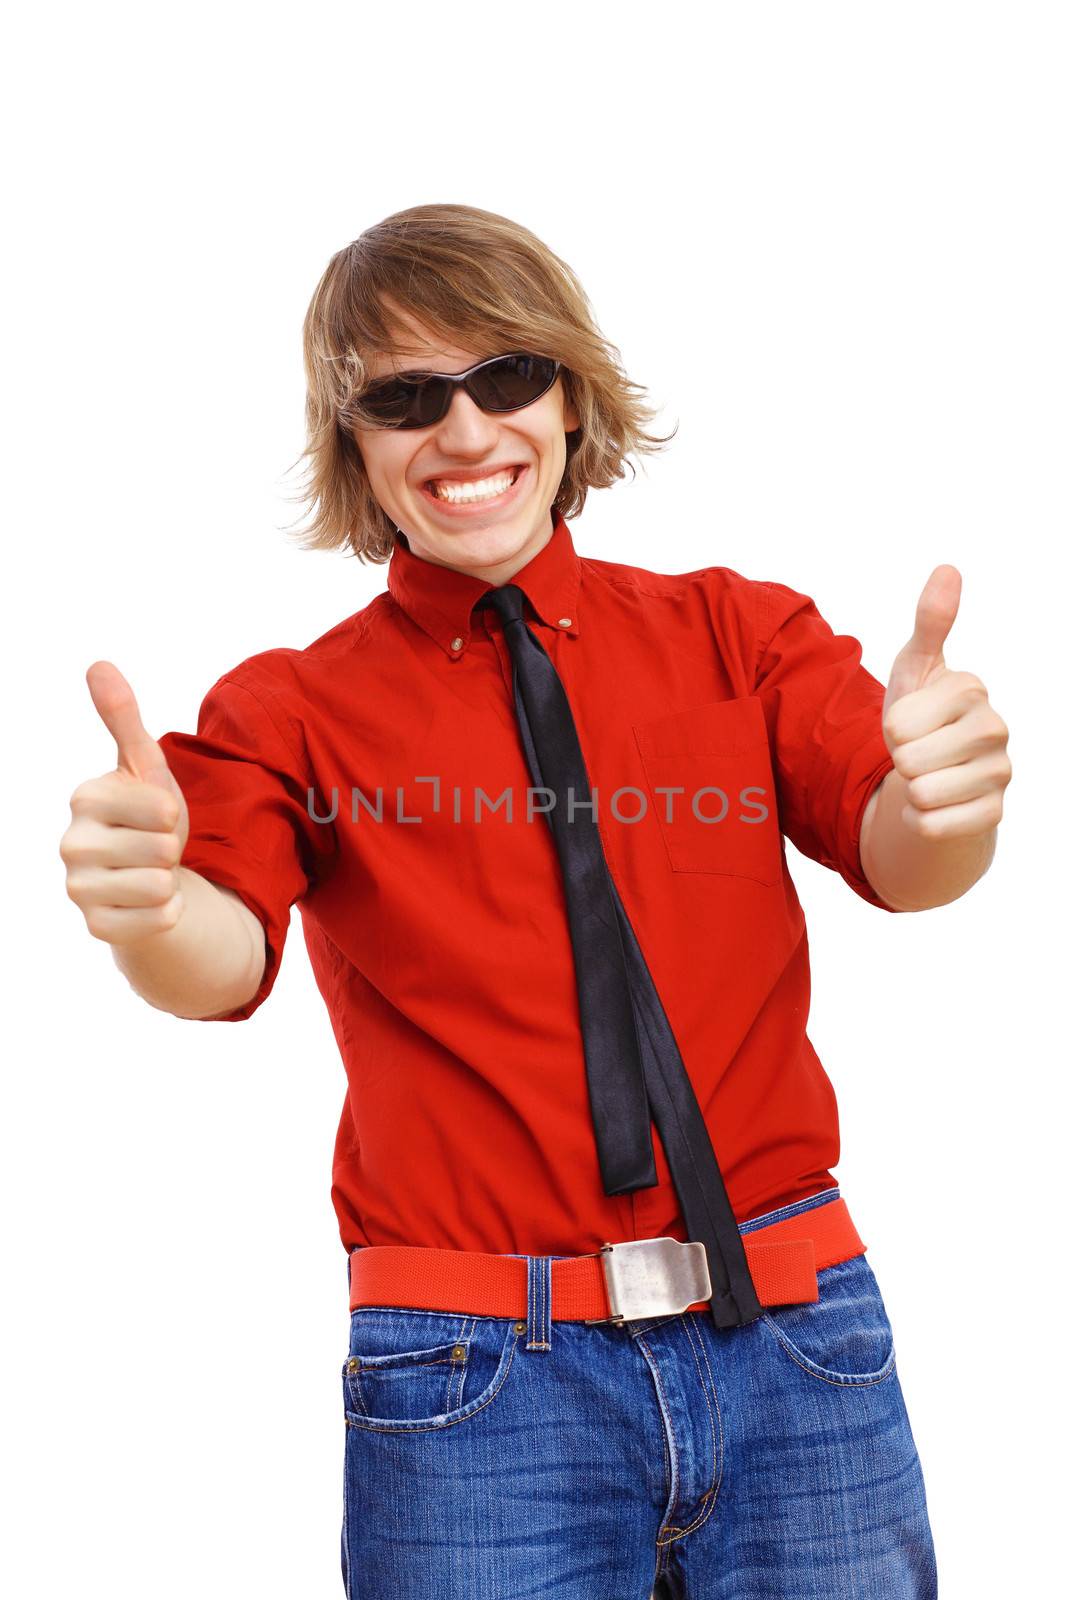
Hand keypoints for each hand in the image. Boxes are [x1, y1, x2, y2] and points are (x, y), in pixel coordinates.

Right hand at [60, 662, 190, 943]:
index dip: (172, 814)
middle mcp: (70, 844)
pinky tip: (149, 903)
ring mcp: (78, 889)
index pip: (160, 808)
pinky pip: (159, 920)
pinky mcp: (97, 927)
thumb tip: (99, 664)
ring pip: (161, 886)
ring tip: (152, 874)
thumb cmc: (148, 817)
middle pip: (162, 848)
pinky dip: (168, 913)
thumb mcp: (146, 766)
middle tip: (153, 848)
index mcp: (83, 799)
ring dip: (170, 881)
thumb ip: (124, 719)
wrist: (150, 878)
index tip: (154, 816)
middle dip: (171, 849)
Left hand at [882, 566, 1011, 838]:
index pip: (898, 722)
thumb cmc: (921, 715)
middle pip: (909, 760)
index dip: (892, 727)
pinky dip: (920, 821)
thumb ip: (930, 623)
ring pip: (921, 795)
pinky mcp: (993, 814)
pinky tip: (937, 805)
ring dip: (910, 792)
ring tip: (928, 775)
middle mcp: (996, 729)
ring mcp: (1000, 774)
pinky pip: (932, 825)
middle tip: (919, 752)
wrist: (935, 774)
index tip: (912, 721)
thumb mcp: (915, 667)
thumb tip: (948, 569)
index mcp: (972, 689)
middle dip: (900, 761)